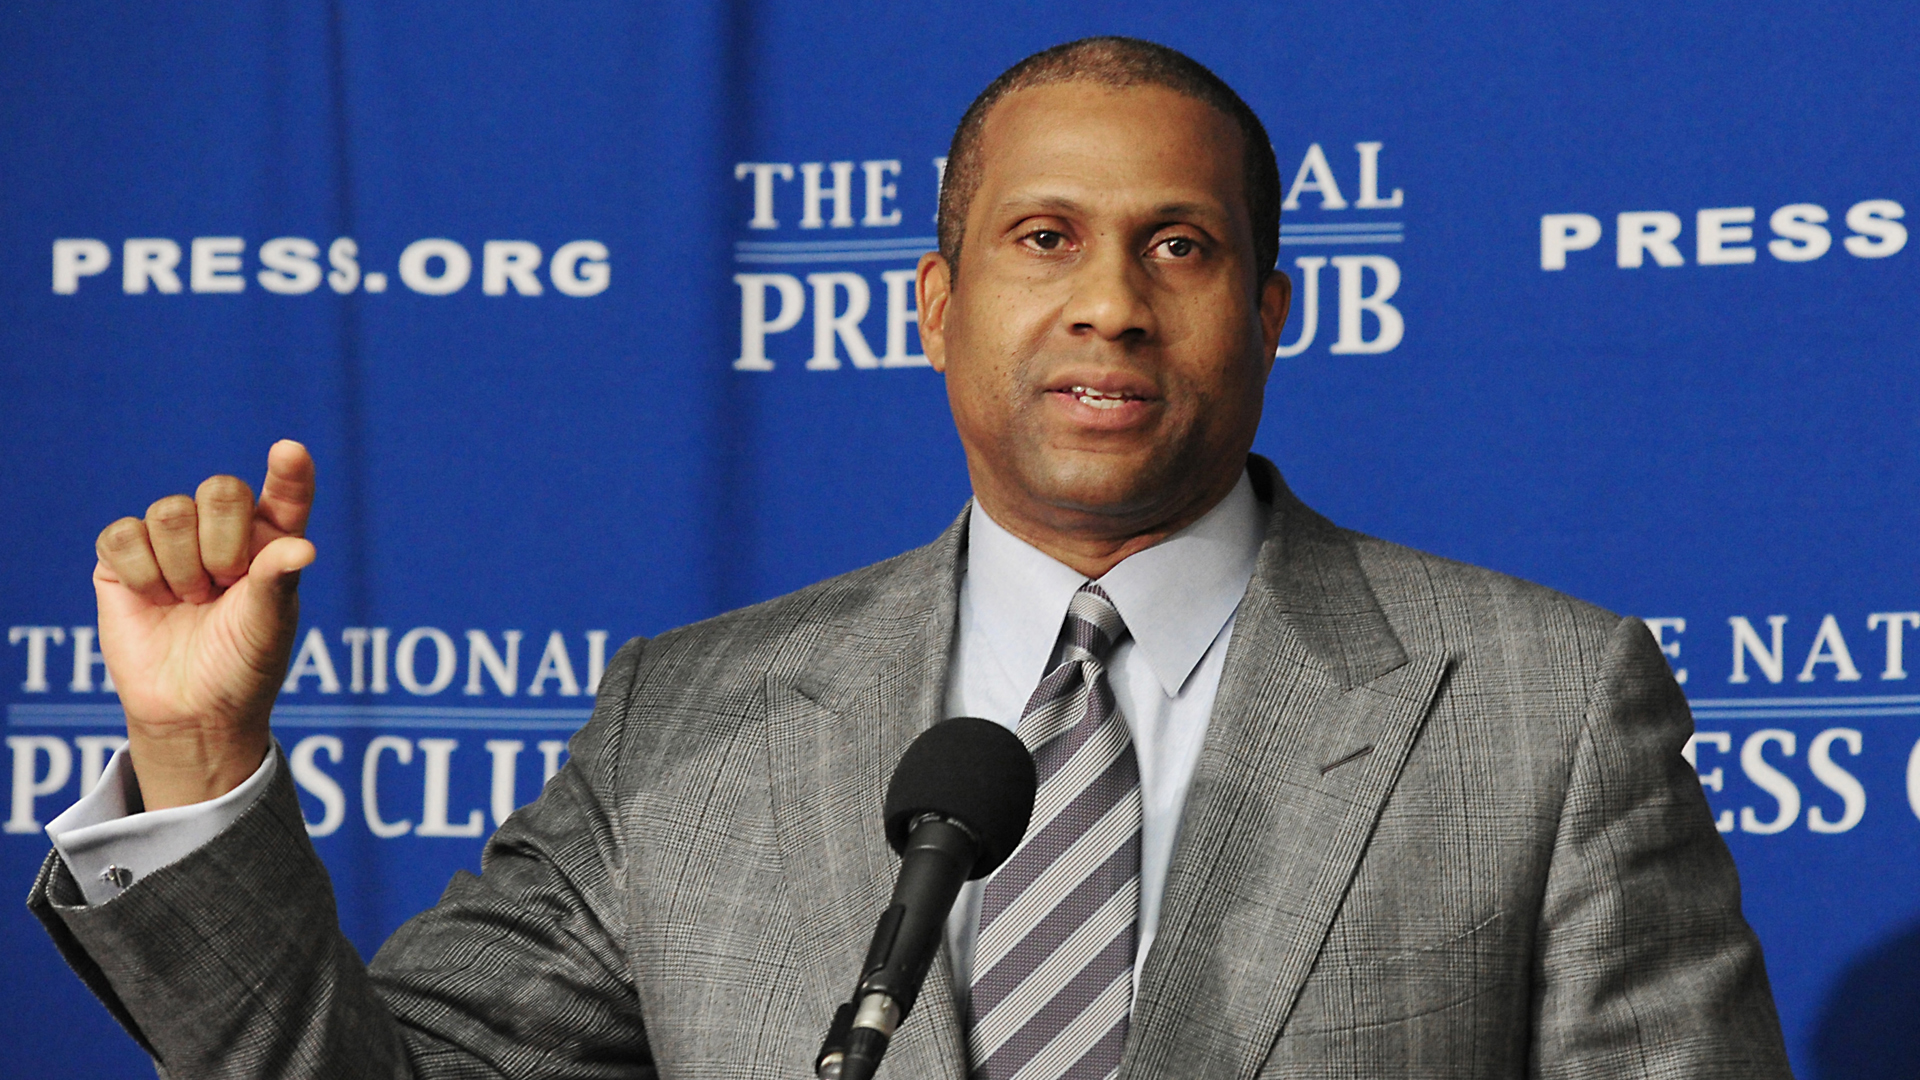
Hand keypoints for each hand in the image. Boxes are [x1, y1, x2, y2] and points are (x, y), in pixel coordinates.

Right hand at [92, 440, 316, 809]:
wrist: (191, 709)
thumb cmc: (242, 664)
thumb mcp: (268, 626)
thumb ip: (278, 581)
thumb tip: (303, 547)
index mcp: (272, 540)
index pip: (285, 494)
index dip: (288, 472)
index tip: (290, 452)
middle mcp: (224, 531)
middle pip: (220, 489)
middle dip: (222, 544)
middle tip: (222, 587)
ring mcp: (172, 541)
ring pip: (169, 511)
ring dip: (181, 567)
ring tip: (190, 602)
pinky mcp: (122, 558)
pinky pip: (121, 535)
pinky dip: (139, 573)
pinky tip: (152, 599)